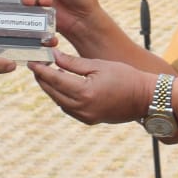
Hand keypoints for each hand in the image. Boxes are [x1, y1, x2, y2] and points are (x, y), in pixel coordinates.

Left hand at [28, 50, 147, 125]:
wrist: (145, 98)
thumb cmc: (125, 77)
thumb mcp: (98, 65)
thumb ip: (73, 63)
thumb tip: (54, 56)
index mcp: (84, 92)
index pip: (54, 79)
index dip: (41, 70)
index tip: (32, 61)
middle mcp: (82, 108)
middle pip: (53, 92)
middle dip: (43, 79)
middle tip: (37, 66)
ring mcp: (85, 117)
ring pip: (59, 102)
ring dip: (51, 89)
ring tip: (48, 74)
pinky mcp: (89, 120)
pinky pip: (69, 109)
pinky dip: (62, 98)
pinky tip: (63, 86)